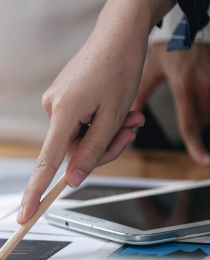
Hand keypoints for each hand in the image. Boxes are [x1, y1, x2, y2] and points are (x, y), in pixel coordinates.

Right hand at [18, 1, 155, 222]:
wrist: (118, 35)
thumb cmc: (119, 69)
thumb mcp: (115, 116)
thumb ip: (93, 151)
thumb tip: (73, 179)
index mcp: (63, 113)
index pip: (45, 163)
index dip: (36, 191)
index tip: (25, 213)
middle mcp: (52, 109)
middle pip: (73, 151)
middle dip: (104, 148)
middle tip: (130, 131)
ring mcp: (55, 103)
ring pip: (79, 139)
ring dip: (106, 134)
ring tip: (130, 116)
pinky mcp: (62, 100)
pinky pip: (79, 125)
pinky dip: (99, 123)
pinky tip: (116, 108)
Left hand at [134, 42, 209, 164]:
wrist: (187, 30)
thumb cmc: (167, 50)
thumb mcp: (149, 72)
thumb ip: (139, 97)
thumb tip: (128, 122)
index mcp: (183, 84)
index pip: (190, 123)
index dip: (195, 144)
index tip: (202, 159)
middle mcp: (204, 83)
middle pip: (202, 121)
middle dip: (191, 125)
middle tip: (174, 116)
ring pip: (209, 113)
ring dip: (198, 116)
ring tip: (183, 102)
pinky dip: (206, 108)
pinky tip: (198, 101)